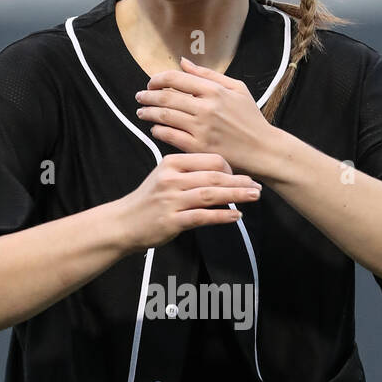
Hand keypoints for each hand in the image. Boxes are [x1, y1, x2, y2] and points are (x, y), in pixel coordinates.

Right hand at [114, 152, 261, 254]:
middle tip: (257, 185)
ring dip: (236, 195)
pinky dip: (222, 216)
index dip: (229, 166)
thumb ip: (189, 171)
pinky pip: (202, 217)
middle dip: (239, 181)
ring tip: (253, 196)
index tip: (241, 175)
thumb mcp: (164, 176)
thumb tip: (221, 173)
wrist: (123, 223)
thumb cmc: (149, 200)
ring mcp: (171, 200)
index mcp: (171, 163)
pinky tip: (236, 216)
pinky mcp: (172, 221)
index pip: (208, 158)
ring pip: (210, 195)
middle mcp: (171, 179)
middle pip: (213, 176)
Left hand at [135, 57, 275, 175]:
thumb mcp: (236, 89)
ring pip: (164, 116)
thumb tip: (184, 62)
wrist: (263, 150)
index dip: (158, 79)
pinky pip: (170, 136)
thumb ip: (208, 75)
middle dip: (147, 96)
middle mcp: (205, 108)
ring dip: (148, 113)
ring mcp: (201, 129)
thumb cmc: (251, 119)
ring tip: (142, 112)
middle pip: (165, 97)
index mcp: (214, 91)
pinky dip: (158, 130)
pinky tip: (155, 129)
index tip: (151, 83)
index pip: (175, 79)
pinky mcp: (198, 147)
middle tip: (139, 97)